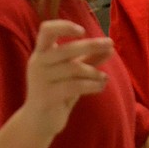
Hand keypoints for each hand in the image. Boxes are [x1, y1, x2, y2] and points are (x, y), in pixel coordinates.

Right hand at [23, 20, 114, 137]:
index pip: (47, 30)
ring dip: (94, 72)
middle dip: (92, 45)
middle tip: (110, 44)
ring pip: (74, 69)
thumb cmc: (58, 90)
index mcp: (42, 52)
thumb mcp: (74, 72)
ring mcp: (40, 80)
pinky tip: (101, 86)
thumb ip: (90, 59)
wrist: (40, 121)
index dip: (64, 26)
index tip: (83, 31)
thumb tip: (110, 47)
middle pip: (67, 49)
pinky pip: (75, 86)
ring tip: (104, 77)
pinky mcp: (46, 97)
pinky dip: (93, 85)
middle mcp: (38, 63)